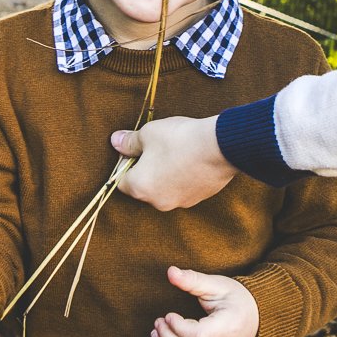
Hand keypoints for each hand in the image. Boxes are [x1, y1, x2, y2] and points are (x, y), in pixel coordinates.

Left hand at [111, 115, 234, 210]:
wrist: (220, 146)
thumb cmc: (178, 139)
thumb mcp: (148, 134)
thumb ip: (129, 142)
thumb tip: (116, 141)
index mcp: (140, 188)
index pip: (121, 181)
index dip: (125, 163)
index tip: (135, 148)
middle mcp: (158, 202)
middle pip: (143, 187)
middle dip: (146, 169)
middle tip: (156, 148)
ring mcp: (181, 202)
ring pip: (165, 188)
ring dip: (166, 173)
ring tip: (176, 151)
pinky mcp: (200, 198)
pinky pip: (184, 187)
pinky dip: (183, 176)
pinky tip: (191, 158)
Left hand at [151, 266, 258, 336]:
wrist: (257, 317)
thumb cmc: (235, 298)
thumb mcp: (217, 285)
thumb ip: (193, 280)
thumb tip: (170, 271)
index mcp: (229, 327)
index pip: (196, 336)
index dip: (177, 327)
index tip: (168, 314)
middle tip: (158, 323)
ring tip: (157, 334)